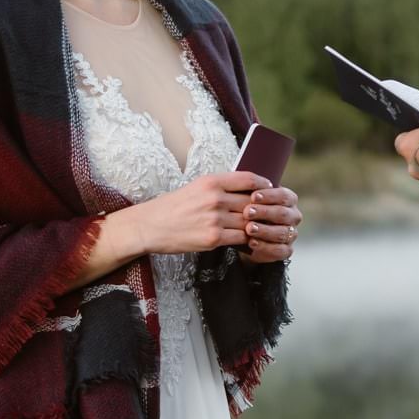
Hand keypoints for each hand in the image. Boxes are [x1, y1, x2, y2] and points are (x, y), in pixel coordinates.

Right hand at [136, 172, 271, 254]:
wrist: (149, 226)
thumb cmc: (172, 207)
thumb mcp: (196, 187)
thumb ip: (220, 187)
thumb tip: (247, 189)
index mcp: (211, 181)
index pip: (248, 179)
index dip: (263, 185)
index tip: (269, 189)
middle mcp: (214, 198)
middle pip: (252, 202)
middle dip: (261, 209)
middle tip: (269, 213)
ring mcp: (214, 219)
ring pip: (249, 222)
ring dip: (255, 226)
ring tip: (260, 228)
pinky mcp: (213, 238)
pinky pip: (241, 238)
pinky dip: (247, 239)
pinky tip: (247, 239)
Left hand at [240, 184, 301, 264]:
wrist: (245, 235)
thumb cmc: (248, 211)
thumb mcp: (249, 199)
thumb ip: (250, 192)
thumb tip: (243, 183)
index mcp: (288, 200)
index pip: (284, 196)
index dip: (269, 196)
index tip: (253, 196)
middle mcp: (293, 216)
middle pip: (283, 214)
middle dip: (265, 213)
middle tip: (247, 212)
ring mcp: (291, 234)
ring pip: (281, 232)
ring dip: (264, 230)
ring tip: (248, 228)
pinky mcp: (286, 250)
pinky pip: (279, 250)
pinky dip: (265, 246)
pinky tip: (252, 242)